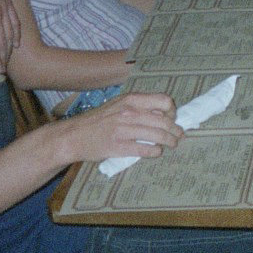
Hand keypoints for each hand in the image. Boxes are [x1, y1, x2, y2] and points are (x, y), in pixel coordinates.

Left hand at [0, 0, 19, 71]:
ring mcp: (3, 7)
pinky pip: (15, 21)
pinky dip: (17, 33)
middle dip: (3, 56)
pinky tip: (17, 43)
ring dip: (10, 47)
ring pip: (10, 32)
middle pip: (2, 39)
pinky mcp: (8, 2)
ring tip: (8, 59)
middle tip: (3, 70)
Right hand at [58, 92, 181, 162]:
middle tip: (179, 136)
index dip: (172, 111)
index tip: (172, 118)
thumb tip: (162, 113)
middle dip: (176, 130)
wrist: (74, 135)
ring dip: (170, 142)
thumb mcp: (118, 105)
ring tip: (173, 144)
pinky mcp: (119, 147)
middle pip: (164, 121)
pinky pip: (145, 150)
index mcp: (130, 100)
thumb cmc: (98, 120)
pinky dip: (155, 152)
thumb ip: (138, 106)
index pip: (164, 101)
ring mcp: (124, 130)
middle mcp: (128, 113)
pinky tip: (156, 152)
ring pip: (158, 136)